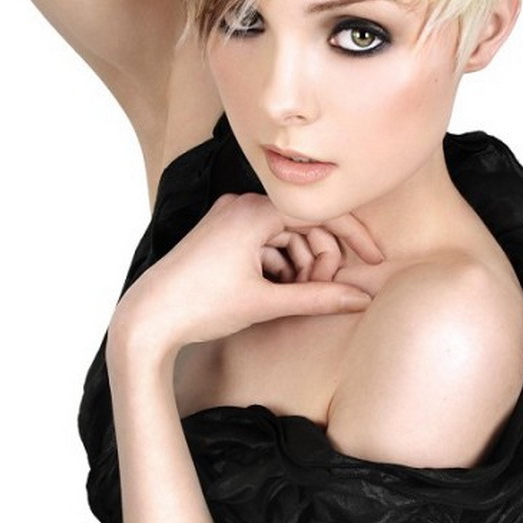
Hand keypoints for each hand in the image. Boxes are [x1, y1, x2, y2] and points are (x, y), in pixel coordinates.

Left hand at [106, 193, 381, 363]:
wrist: (147, 318)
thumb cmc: (200, 306)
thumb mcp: (266, 303)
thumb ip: (318, 298)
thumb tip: (359, 299)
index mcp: (255, 211)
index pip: (320, 213)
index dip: (353, 235)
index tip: (375, 258)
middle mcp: (242, 204)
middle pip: (303, 223)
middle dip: (320, 257)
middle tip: (322, 291)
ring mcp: (229, 216)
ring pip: (284, 234)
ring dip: (299, 263)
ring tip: (294, 295)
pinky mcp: (221, 232)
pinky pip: (263, 239)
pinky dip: (277, 263)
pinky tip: (274, 290)